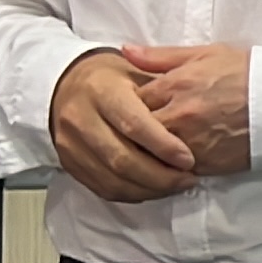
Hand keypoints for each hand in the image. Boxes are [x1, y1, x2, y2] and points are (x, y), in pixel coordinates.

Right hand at [47, 49, 196, 201]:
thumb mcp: (136, 69)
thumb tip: (195, 115)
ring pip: (112, 179)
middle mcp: (80, 118)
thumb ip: (162, 89)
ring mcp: (70, 144)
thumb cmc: (113, 77)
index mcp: (101, 90)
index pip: (133, 124)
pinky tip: (154, 189)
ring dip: (149, 189)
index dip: (163, 146)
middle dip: (159, 176)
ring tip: (176, 186)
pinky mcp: (68, 163)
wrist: (66, 85)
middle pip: (121, 158)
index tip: (189, 159)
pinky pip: (102, 187)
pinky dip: (132, 193)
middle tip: (188, 179)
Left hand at [119, 43, 253, 175]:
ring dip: (149, 154)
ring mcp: (192, 142)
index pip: (130, 102)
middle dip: (134, 134)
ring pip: (152, 156)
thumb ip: (160, 56)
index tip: (132, 109)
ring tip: (153, 149)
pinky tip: (175, 161)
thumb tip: (125, 50)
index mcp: (175, 85)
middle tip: (137, 132)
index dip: (128, 107)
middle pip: (137, 133)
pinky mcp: (207, 163)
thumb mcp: (205, 54)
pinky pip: (175, 172)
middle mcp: (179, 116)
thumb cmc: (247, 72)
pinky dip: (171, 168)